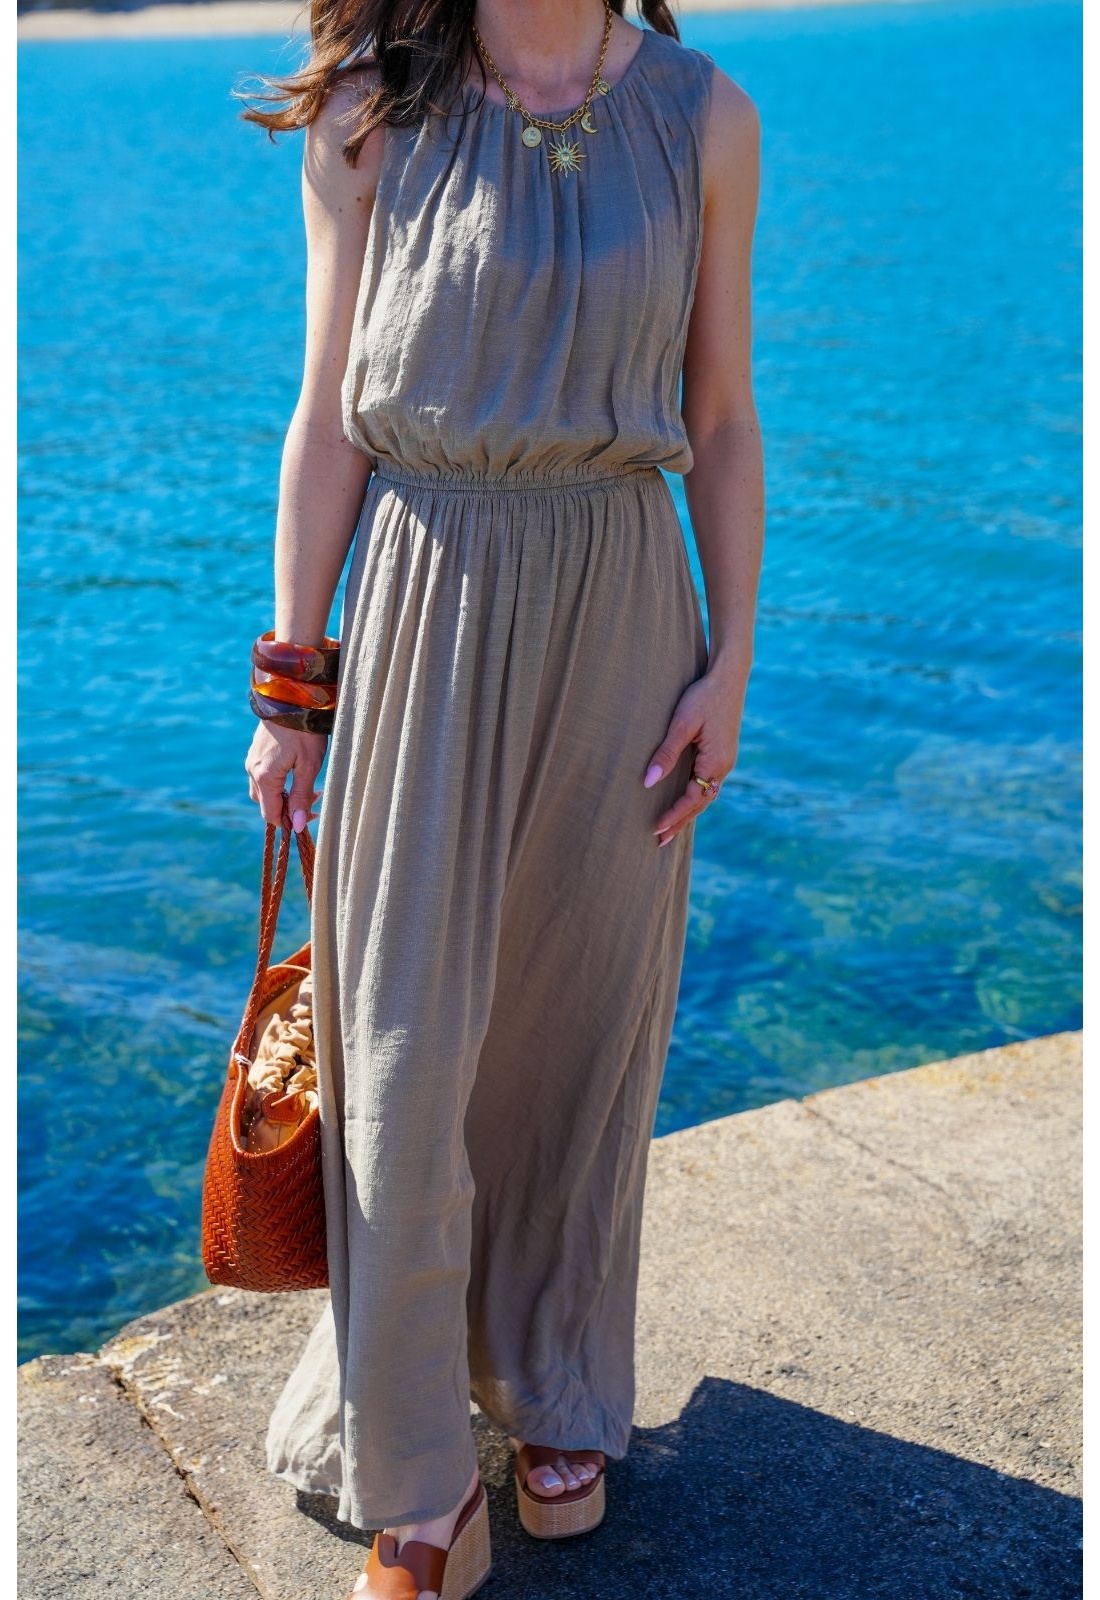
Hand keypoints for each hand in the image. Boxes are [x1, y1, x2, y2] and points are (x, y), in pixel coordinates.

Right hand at [244, 721, 326, 831]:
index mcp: (264, 777)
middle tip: (313, 801)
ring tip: (309, 789)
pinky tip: (296, 775)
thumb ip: (301, 796)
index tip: (311, 816)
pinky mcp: (257, 752)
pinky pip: (263, 777)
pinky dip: (279, 784)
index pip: (271, 814)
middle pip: (266, 804)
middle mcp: (252, 770)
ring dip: (284, 796)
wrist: (291, 698)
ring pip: (264, 791)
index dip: (290, 822)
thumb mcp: (309, 766)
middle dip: (288, 809)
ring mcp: (252, 760)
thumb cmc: (303, 732)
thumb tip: (298, 825)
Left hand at [643, 661, 745, 846]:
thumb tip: (649, 783)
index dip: (673, 815)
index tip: (655, 828)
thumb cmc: (703, 696)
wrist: (729, 676)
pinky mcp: (722, 752)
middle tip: (659, 842)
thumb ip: (666, 754)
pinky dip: (695, 797)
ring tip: (669, 828)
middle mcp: (724, 766)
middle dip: (680, 822)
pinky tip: (684, 801)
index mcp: (716, 762)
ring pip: (705, 794)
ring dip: (688, 812)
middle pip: (701, 803)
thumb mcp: (681, 724)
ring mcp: (725, 760)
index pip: (692, 799)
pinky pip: (708, 783)